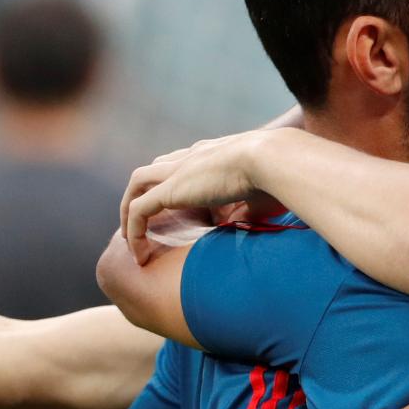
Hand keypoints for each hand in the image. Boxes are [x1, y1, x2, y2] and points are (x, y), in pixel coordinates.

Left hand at [121, 130, 281, 262]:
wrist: (272, 159)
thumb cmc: (279, 177)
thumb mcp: (263, 195)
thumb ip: (250, 208)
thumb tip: (245, 224)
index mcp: (215, 154)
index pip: (184, 164)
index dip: (176, 185)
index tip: (178, 213)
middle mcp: (192, 156)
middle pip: (155, 169)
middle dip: (145, 193)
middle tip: (144, 222)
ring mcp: (178, 170)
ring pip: (138, 185)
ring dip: (130, 209)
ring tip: (131, 238)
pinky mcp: (171, 189)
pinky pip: (139, 210)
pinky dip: (134, 231)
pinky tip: (139, 254)